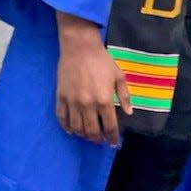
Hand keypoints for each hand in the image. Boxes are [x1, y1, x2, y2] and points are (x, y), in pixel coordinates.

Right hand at [55, 13, 131, 146]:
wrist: (79, 47)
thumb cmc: (102, 61)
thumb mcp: (118, 77)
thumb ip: (124, 96)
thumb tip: (129, 113)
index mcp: (104, 100)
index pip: (109, 126)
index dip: (112, 137)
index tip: (113, 143)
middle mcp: (88, 104)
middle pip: (92, 131)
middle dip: (98, 139)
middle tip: (100, 140)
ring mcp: (73, 102)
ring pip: (77, 128)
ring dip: (84, 135)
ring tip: (88, 136)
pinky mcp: (61, 97)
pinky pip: (62, 118)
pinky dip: (67, 127)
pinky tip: (72, 130)